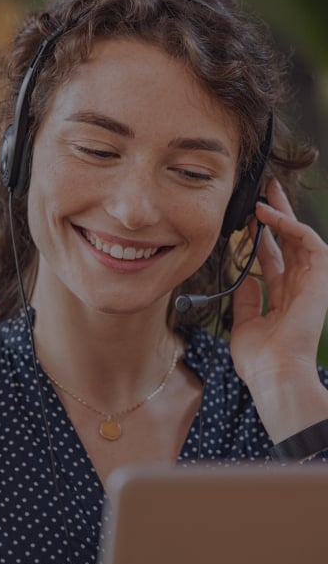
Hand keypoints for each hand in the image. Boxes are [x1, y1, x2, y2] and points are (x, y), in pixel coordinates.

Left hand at [231, 178, 327, 385]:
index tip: (248, 219)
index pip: (274, 258)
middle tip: (266, 192)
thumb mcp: (244, 322)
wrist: (273, 372)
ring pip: (300, 237)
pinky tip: (270, 215)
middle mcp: (300, 286)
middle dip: (278, 216)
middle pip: (289, 242)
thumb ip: (246, 299)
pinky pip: (309, 243)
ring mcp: (312, 282)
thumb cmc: (259, 358)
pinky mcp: (321, 279)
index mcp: (283, 297)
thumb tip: (244, 277)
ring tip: (265, 196)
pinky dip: (291, 226)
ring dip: (284, 215)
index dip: (262, 237)